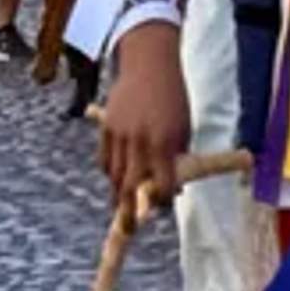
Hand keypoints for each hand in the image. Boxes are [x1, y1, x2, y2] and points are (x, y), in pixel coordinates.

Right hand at [99, 23, 191, 206]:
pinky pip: (104, 159)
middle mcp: (140, 140)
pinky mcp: (106, 127)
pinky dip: (110, 173)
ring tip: (122, 207)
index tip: (163, 206)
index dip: (163, 199)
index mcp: (164, 140)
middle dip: (130, 210)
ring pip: (114, 175)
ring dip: (119, 193)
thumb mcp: (184, 126)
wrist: (150, 63)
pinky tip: (116, 179)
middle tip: (130, 226)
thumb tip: (175, 187)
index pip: (163, 183)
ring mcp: (119, 134)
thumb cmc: (174, 96)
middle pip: (130, 186)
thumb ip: (178, 156)